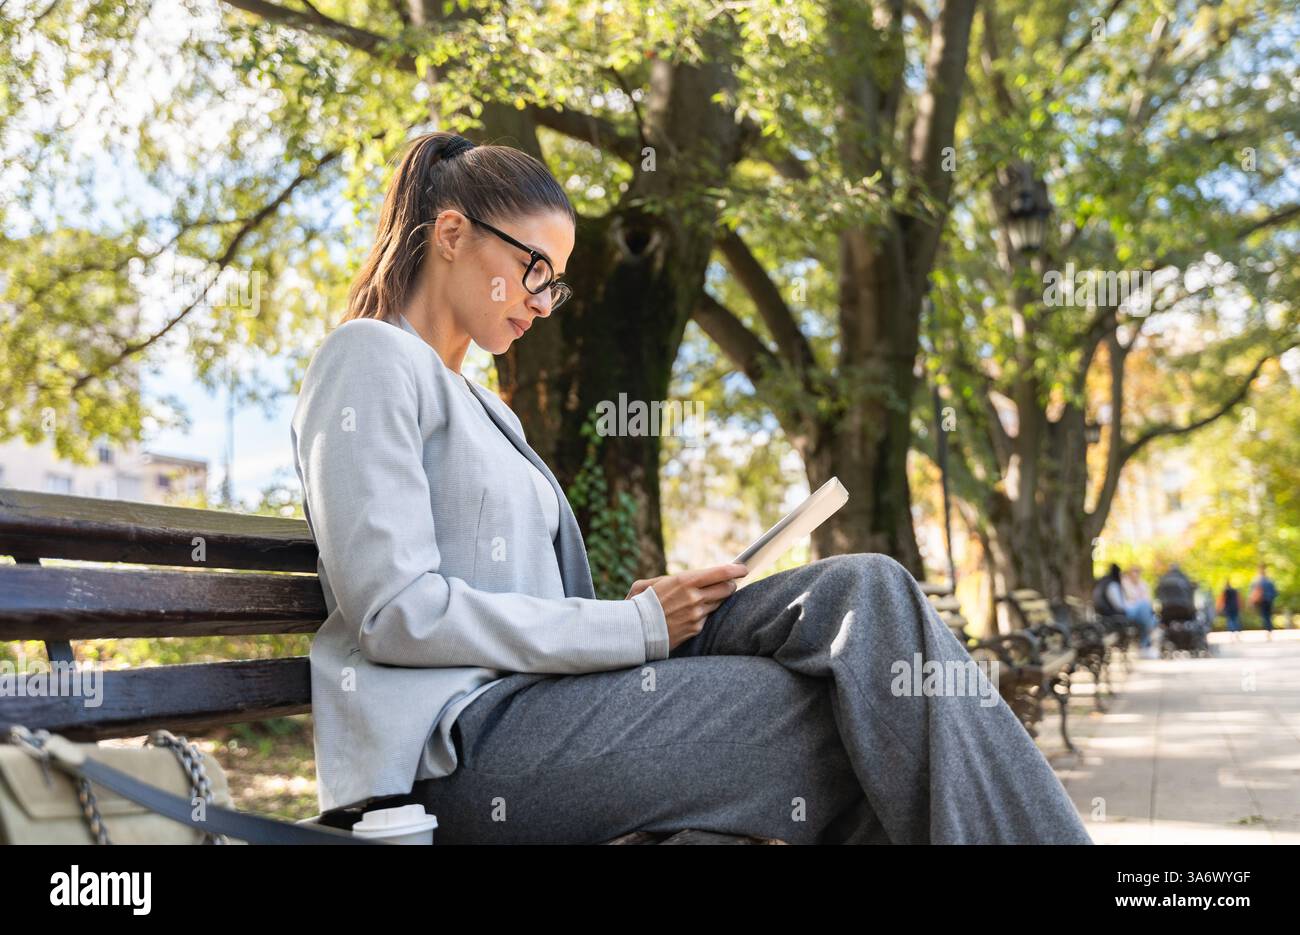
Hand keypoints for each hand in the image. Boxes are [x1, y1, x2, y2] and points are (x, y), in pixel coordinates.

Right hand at [626, 563, 747, 650]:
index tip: (743, 568)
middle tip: (729, 582)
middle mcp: (694, 597)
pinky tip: (694, 612)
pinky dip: (705, 613)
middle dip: (730, 584)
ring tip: (707, 596)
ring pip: (718, 603)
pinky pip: (707, 617)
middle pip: (726, 588)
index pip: (720, 573)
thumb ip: (673, 579)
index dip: (736, 570)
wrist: (635, 631)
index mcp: (684, 581)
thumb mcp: (651, 583)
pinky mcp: (696, 628)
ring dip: (717, 599)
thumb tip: (691, 578)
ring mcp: (697, 614)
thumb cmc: (640, 604)